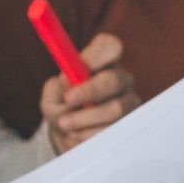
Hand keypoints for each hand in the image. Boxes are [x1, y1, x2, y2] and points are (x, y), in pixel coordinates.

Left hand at [39, 34, 140, 152]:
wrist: (73, 136)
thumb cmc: (64, 109)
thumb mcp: (52, 98)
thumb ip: (57, 90)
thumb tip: (69, 84)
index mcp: (102, 65)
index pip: (109, 46)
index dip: (97, 53)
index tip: (77, 65)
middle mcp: (121, 81)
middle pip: (114, 79)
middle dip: (90, 90)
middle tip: (68, 99)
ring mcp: (130, 105)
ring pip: (115, 109)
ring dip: (84, 118)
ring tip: (63, 124)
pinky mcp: (131, 128)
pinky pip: (113, 130)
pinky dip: (90, 134)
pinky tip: (78, 134)